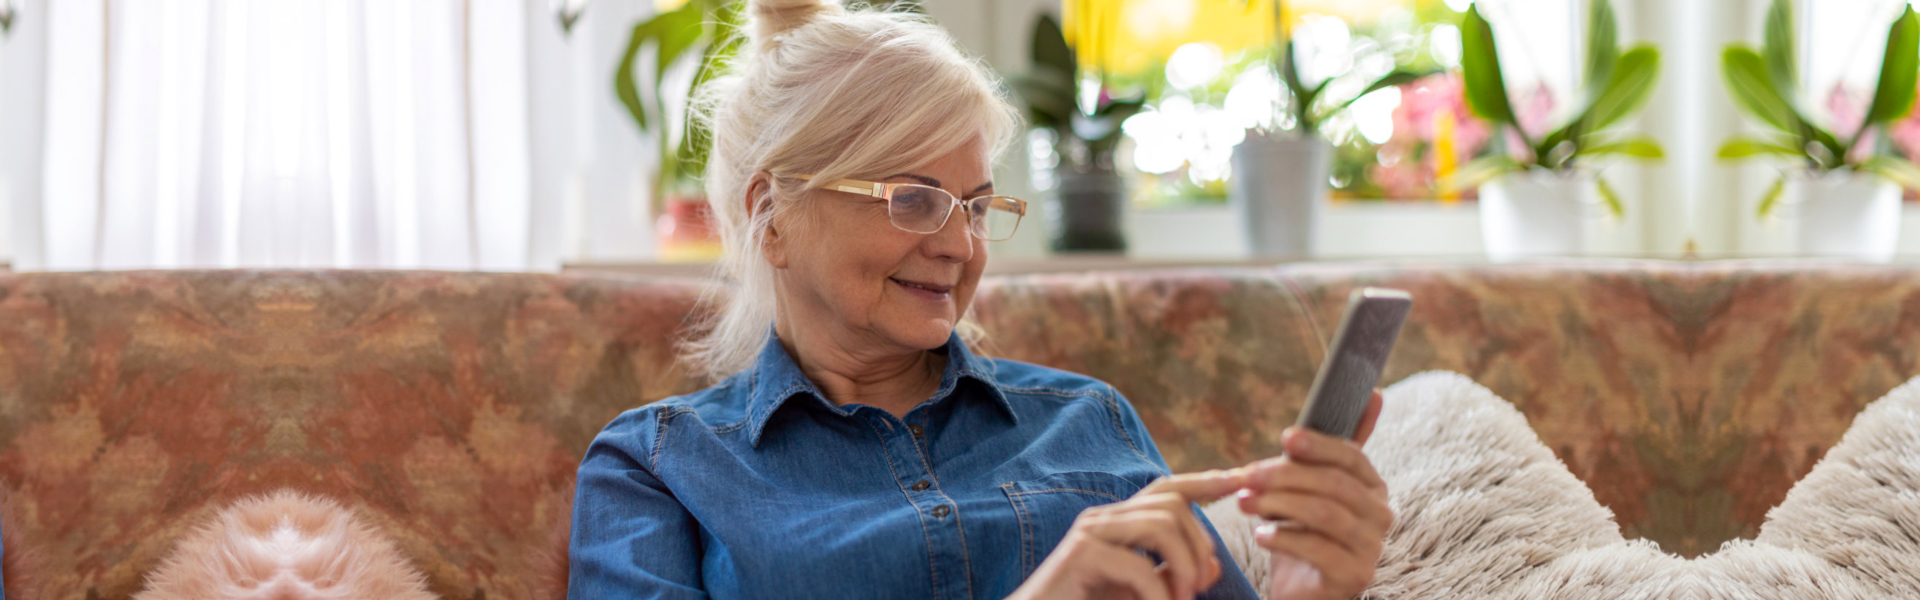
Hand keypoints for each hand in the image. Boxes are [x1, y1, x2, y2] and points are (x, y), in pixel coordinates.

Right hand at [1007, 470, 1244, 599]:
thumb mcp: (1139, 592)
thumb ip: (1170, 576)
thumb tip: (1210, 566)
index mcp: (1118, 523)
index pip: (1167, 488)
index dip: (1205, 481)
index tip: (1241, 479)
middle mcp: (1103, 519)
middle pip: (1172, 505)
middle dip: (1200, 543)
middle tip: (1200, 587)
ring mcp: (1090, 533)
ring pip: (1161, 524)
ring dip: (1184, 566)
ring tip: (1182, 599)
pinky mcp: (1081, 555)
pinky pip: (1139, 564)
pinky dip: (1158, 594)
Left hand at [1237, 390, 1391, 599]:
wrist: (1300, 589)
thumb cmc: (1302, 531)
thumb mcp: (1311, 485)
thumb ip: (1331, 447)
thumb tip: (1374, 393)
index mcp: (1372, 487)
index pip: (1352, 456)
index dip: (1319, 445)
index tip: (1286, 438)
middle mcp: (1380, 516)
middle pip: (1334, 484)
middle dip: (1285, 476)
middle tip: (1247, 476)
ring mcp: (1371, 548)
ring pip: (1325, 513)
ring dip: (1278, 504)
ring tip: (1245, 503)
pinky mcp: (1356, 576)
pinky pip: (1318, 550)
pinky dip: (1284, 538)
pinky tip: (1261, 535)